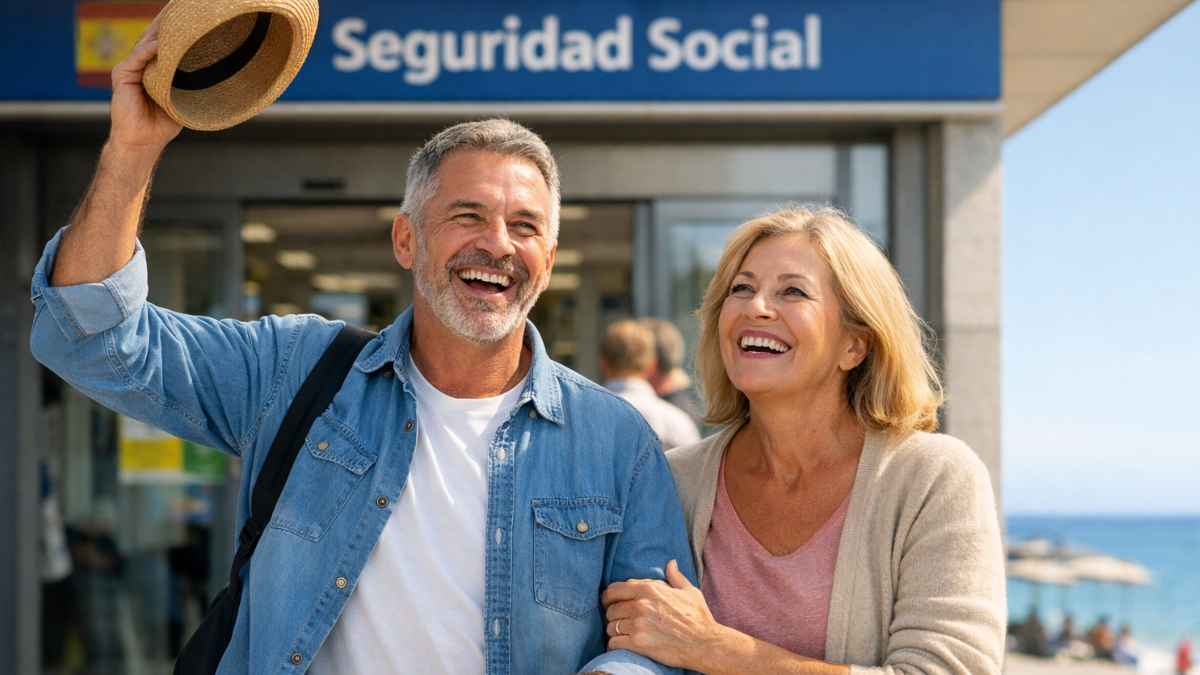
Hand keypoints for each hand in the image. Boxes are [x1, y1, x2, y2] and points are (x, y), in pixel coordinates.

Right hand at [109, 14, 181, 151]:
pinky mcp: (122, 74)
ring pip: (147, 43)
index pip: (166, 42)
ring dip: (160, 29)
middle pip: (156, 35)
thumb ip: (190, 83)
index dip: (177, 28)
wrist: (143, 141)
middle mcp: (142, 63)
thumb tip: (217, 73)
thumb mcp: (181, 99)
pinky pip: (139, 57)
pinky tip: (161, 42)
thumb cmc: (163, 122)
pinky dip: (150, 50)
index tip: (192, 13)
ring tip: (174, 15)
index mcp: (156, 67)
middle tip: (180, 4)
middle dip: (167, 20)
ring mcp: (131, 67)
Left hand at [600, 559, 720, 669]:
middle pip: (610, 609)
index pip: (614, 589)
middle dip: (614, 615)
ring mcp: (638, 624)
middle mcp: (640, 604)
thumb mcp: (689, 592)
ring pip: (610, 626)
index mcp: (649, 589)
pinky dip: (616, 645)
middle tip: (621, 621)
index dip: (610, 597)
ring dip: (615, 631)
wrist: (705, 644)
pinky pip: (614, 643)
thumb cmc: (699, 617)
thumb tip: (671, 563)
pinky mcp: (638, 643)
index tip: (612, 603)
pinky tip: (624, 645)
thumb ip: (675, 577)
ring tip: (623, 634)